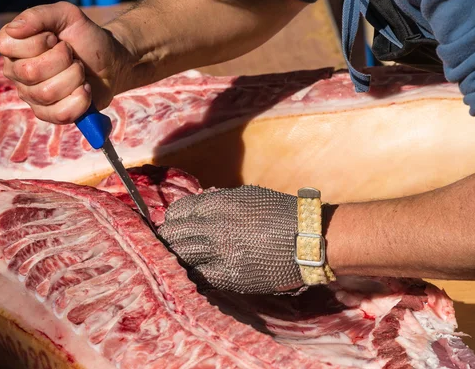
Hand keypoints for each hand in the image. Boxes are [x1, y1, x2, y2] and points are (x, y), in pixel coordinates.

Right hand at [0, 2, 133, 123]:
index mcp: (13, 47)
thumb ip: (38, 15)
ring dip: (74, 78)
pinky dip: (80, 100)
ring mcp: (31, 96)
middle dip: (63, 60)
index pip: (7, 46)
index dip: (39, 41)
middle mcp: (16, 73)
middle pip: (30, 72)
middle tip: (73, 56)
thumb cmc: (85, 37)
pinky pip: (60, 114)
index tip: (56, 39)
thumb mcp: (66, 15)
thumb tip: (13, 29)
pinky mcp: (49, 114)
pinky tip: (85, 90)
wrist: (110, 61)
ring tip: (80, 71)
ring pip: (46, 93)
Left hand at [158, 185, 302, 293]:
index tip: (171, 223)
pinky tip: (189, 271)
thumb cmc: (280, 213)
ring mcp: (222, 253)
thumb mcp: (248, 196)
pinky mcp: (231, 276)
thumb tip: (200, 202)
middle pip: (175, 235)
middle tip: (165, 242)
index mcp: (220, 204)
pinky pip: (200, 276)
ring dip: (174, 256)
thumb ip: (221, 200)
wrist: (308, 239)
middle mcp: (216, 227)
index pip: (180, 211)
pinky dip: (191, 273)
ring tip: (172, 257)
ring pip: (182, 256)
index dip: (172, 218)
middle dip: (167, 238)